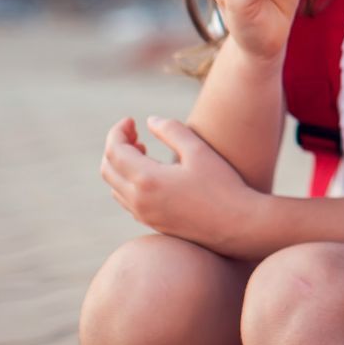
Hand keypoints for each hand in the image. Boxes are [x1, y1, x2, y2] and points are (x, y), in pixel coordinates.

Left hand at [99, 116, 265, 255]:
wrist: (236, 225)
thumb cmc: (222, 185)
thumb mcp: (199, 151)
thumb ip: (172, 130)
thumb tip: (151, 121)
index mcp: (148, 179)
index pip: (115, 151)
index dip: (118, 131)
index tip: (132, 120)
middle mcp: (139, 200)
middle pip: (107, 168)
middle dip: (116, 146)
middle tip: (135, 132)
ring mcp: (143, 214)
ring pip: (114, 186)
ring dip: (120, 164)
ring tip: (143, 149)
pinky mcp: (151, 223)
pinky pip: (126, 199)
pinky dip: (127, 180)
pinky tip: (150, 173)